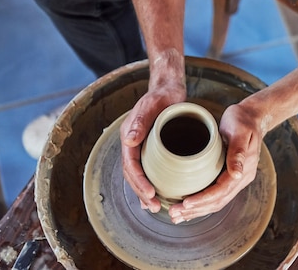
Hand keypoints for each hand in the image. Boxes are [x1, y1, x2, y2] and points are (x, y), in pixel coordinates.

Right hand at [120, 79, 185, 213]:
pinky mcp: (156, 148)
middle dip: (142, 193)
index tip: (150, 194)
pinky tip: (162, 193)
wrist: (168, 89)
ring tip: (155, 207)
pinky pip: (151, 169)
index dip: (139, 182)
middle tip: (154, 207)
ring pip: (141, 174)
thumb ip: (140, 121)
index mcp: (129, 138)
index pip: (130, 166)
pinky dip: (155, 182)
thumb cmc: (160, 95)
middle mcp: (134, 145)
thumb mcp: (150, 105)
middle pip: (134, 175)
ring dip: (146, 191)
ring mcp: (144, 148)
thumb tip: (129, 141)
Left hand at [167, 102, 263, 222]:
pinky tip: (188, 206)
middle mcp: (241, 178)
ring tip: (177, 216)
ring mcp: (236, 179)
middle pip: (218, 201)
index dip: (203, 199)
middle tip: (174, 214)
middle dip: (196, 210)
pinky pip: (215, 194)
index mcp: (244, 169)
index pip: (222, 191)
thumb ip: (238, 151)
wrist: (251, 116)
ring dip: (197, 211)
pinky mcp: (229, 176)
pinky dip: (201, 203)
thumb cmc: (243, 120)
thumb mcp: (240, 131)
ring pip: (216, 201)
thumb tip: (236, 174)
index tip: (185, 204)